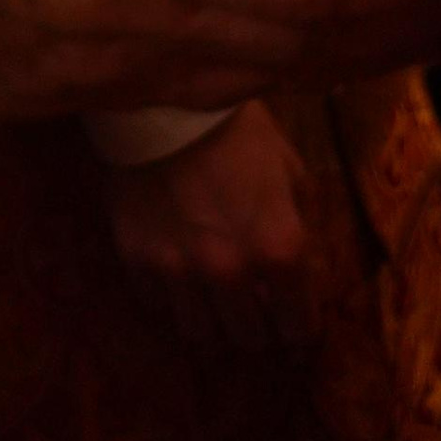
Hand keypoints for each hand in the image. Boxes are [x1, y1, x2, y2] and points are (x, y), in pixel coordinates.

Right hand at [100, 99, 315, 349]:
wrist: (161, 99)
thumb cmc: (237, 130)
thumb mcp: (290, 171)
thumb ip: (301, 228)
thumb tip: (302, 273)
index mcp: (280, 248)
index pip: (299, 328)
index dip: (300, 329)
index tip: (293, 323)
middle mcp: (232, 271)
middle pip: (251, 340)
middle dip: (258, 328)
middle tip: (254, 309)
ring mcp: (180, 270)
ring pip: (202, 336)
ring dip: (213, 321)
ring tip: (214, 300)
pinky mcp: (137, 260)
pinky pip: (158, 306)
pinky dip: (170, 298)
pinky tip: (177, 273)